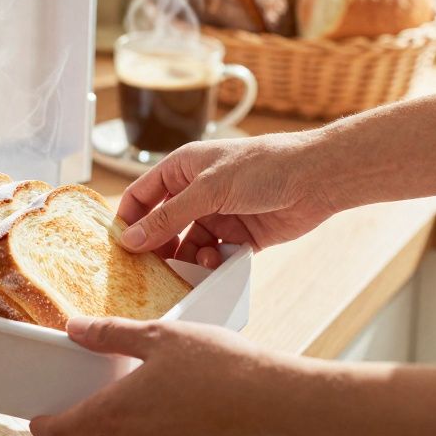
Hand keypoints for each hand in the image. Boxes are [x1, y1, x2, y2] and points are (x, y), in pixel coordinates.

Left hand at [29, 317, 296, 435]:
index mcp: (118, 412)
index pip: (63, 432)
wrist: (273, 400)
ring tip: (137, 408)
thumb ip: (111, 334)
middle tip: (89, 412)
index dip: (44, 428)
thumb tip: (76, 329)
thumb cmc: (220, 366)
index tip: (38, 422)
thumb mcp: (160, 336)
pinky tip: (172, 417)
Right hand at [118, 133, 336, 266]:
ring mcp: (219, 214)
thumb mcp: (208, 190)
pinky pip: (215, 255)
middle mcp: (198, 191)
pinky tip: (217, 263)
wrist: (316, 179)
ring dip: (188, 258)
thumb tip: (131, 240)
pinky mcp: (240, 235)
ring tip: (192, 266)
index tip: (119, 247)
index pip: (142, 195)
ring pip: (189, 245)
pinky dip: (212, 263)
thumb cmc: (264, 166)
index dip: (129, 219)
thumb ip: (167, 218)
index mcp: (184, 169)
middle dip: (157, 246)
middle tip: (150, 270)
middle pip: (163, 225)